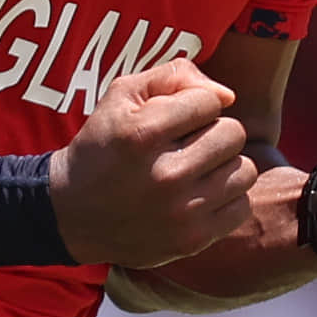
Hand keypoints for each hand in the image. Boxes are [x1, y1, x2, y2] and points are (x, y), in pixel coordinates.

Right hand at [50, 58, 259, 267]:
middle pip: (232, 133)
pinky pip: (241, 206)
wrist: (71, 213)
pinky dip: (226, 199)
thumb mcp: (120, 98)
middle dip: (212, 133)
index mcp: (141, 134)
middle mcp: (164, 174)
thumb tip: (227, 95)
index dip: (194, 105)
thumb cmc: (102, 148)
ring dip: (223, 166)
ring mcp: (180, 212)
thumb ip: (172, 77)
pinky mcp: (192, 240)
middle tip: (186, 145)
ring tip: (195, 171)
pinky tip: (199, 196)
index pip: (209, 101)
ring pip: (244, 170)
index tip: (173, 121)